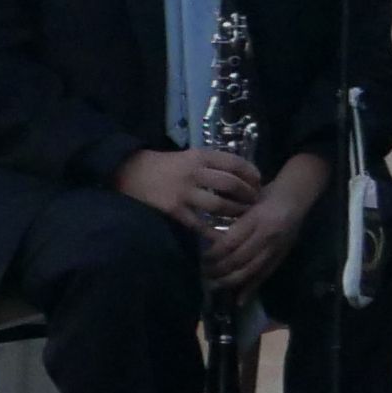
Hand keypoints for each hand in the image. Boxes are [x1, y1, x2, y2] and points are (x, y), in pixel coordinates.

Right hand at [116, 145, 260, 235]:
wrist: (132, 172)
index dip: (252, 175)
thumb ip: (213, 164)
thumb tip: (241, 176)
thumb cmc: (166, 165)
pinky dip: (213, 232)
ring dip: (235, 212)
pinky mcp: (173, 210)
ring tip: (243, 217)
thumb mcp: (191, 156)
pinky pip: (198, 224)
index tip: (259, 183)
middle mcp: (195, 172)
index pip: (236, 164)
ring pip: (219, 204)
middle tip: (255, 203)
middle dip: (247, 195)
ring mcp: (184, 192)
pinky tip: (223, 236)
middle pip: (231, 184)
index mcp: (201, 156)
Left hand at [204, 153, 325, 296]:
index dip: (213, 255)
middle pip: (238, 259)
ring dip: (230, 281)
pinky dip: (251, 289)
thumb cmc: (268, 194)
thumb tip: (211, 241)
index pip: (230, 242)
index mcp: (257, 218)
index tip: (203, 258)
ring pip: (250, 271)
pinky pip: (264, 275)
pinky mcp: (282, 256)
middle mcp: (267, 235)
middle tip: (205, 274)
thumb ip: (233, 221)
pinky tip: (239, 300)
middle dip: (218, 270)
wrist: (297, 196)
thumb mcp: (247, 202)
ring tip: (216, 284)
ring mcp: (276, 247)